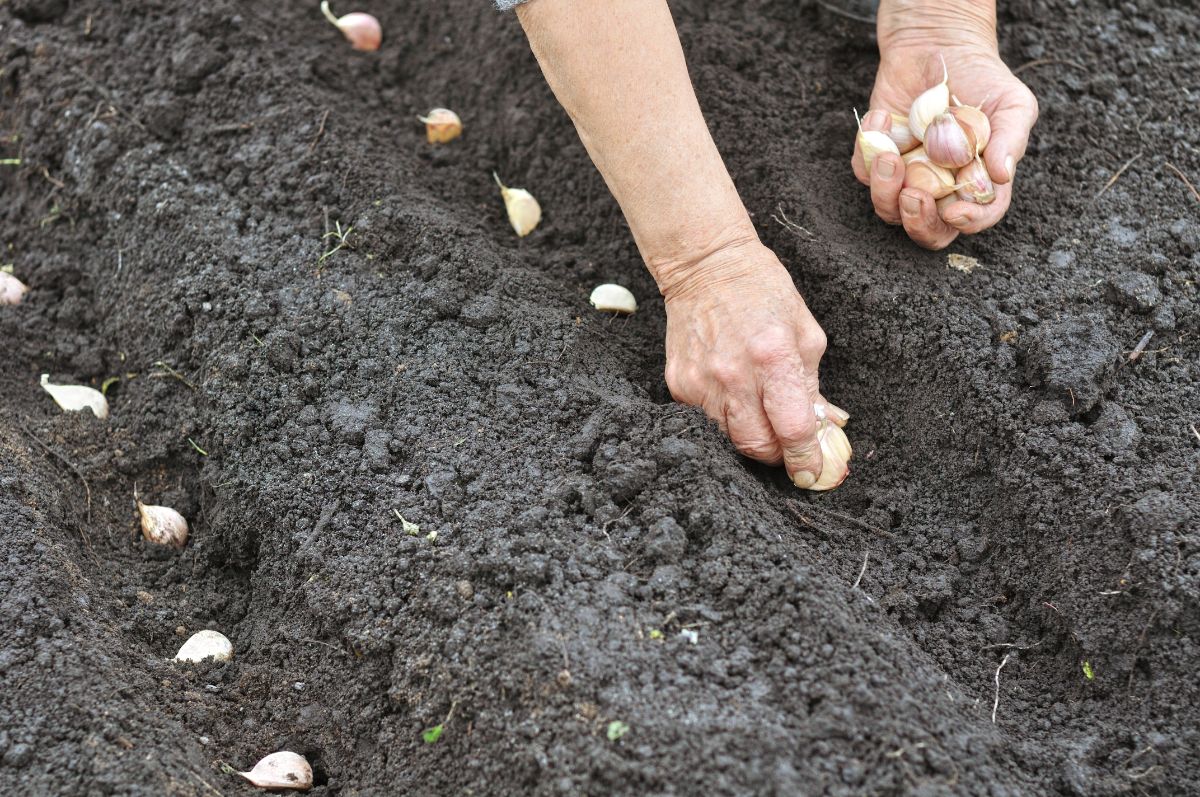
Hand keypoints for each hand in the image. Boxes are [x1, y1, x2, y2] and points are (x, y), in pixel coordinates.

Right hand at [657, 239, 847, 488]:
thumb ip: (814, 385)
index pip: (793, 428)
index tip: (812, 471)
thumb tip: (827, 427)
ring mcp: (700, 382)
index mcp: (772, 356)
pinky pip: (706, 422)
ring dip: (751, 437)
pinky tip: (734, 395)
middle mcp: (733, 375)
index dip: (806, 457)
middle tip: (789, 448)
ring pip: (729, 440)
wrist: (705, 267)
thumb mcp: (805, 333)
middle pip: (757, 446)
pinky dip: (726, 419)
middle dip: (778, 455)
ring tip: (761, 415)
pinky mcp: (678, 385)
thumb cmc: (762, 292)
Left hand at [851, 4, 1037, 248]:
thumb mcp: (1012, 104)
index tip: (955, 211)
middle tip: (914, 196)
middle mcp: (940, 188)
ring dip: (885, 191)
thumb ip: (1010, 139)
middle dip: (918, 222)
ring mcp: (906, 176)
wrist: (940, 45)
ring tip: (890, 157)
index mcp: (976, 184)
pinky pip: (863, 171)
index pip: (977, 217)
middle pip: (927, 230)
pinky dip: (867, 149)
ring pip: (888, 209)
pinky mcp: (877, 158)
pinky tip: (883, 117)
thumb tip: (1002, 174)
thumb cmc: (983, 79)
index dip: (968, 222)